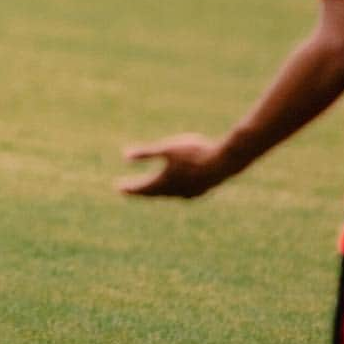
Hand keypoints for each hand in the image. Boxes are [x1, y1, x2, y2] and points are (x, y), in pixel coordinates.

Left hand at [117, 133, 231, 198]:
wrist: (224, 161)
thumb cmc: (194, 152)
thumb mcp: (167, 148)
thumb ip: (146, 153)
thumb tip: (124, 156)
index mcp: (164, 182)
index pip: (142, 188)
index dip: (130, 188)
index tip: (118, 188)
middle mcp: (175, 192)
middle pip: (153, 193)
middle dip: (140, 190)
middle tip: (127, 190)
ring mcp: (188, 194)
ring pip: (168, 194)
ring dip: (156, 191)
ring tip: (149, 189)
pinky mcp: (200, 192)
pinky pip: (180, 193)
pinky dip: (172, 190)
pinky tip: (174, 187)